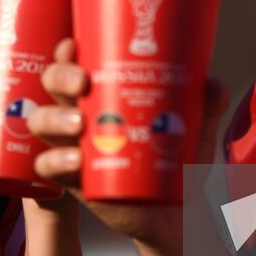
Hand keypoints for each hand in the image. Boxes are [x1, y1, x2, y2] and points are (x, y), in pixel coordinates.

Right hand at [28, 38, 226, 251]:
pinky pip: (46, 166)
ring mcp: (72, 144)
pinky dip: (55, 160)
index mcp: (104, 90)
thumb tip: (212, 86)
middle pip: (52, 82)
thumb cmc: (178, 156)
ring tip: (81, 123)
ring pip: (42, 120)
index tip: (76, 45)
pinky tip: (75, 160)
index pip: (74, 60)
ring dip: (54, 117)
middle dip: (60, 76)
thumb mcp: (196, 126)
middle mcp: (82, 111)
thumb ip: (207, 102)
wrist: (177, 210)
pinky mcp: (72, 178)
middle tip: (83, 82)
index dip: (67, 49)